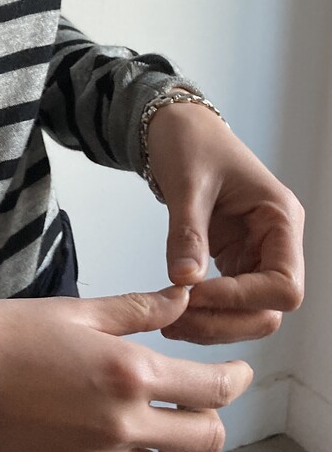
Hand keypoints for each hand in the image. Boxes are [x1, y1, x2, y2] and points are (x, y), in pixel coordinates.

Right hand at [0, 286, 252, 451]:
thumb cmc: (13, 332)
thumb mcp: (77, 312)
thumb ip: (137, 310)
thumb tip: (183, 297)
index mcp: (128, 372)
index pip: (212, 389)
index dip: (235, 381)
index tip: (236, 375)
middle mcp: (122, 423)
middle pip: (206, 439)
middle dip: (209, 418)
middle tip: (193, 403)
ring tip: (159, 435)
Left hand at [144, 98, 305, 343]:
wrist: (176, 126)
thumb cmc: (190, 141)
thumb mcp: (187, 183)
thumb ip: (187, 233)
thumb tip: (184, 280)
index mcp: (280, 219)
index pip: (284, 284)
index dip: (241, 299)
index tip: (194, 295)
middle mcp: (276, 241)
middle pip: (270, 309)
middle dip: (225, 321)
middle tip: (174, 321)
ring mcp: (256, 253)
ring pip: (250, 313)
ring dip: (213, 324)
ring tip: (167, 321)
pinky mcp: (234, 259)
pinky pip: (228, 300)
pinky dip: (204, 312)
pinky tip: (172, 310)